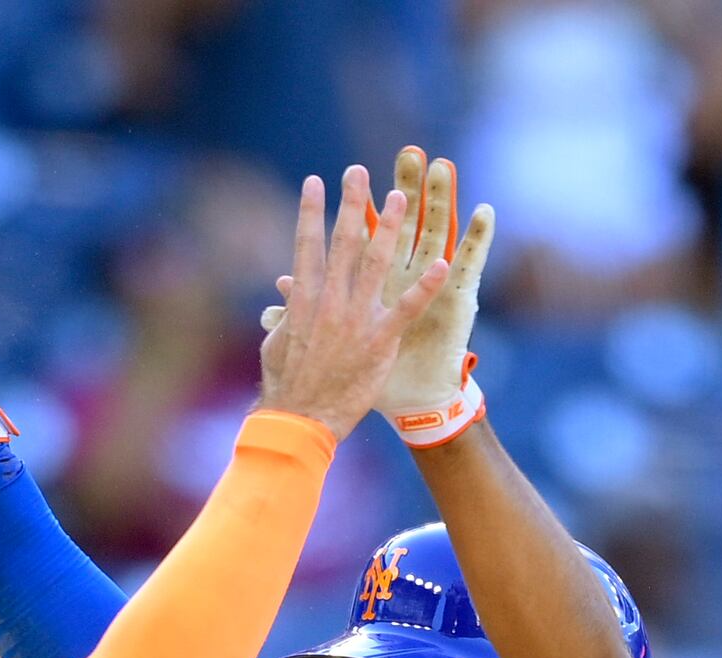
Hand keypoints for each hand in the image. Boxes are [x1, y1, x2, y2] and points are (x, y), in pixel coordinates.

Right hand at [256, 167, 450, 441]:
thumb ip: (285, 313)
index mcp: (303, 300)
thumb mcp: (277, 343)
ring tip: (401, 196)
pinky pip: (407, 307)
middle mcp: (330, 301)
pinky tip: (444, 264)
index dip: (310, 211)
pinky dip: (426, 285)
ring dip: (391, 227)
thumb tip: (282, 292)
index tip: (314, 181)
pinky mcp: (380, 341)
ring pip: (376, 263)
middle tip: (359, 172)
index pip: (306, 245)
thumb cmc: (286, 386)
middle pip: (343, 242)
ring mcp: (356, 319)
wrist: (300, 420)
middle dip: (352, 203)